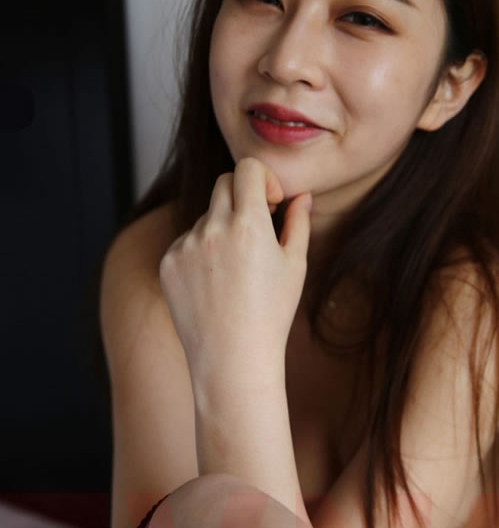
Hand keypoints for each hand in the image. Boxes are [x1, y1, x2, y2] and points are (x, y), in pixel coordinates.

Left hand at [159, 157, 311, 385]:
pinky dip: (201, 252)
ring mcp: (185, 245)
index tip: (270, 202)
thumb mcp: (294, 266)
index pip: (248, 168)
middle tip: (256, 226)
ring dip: (221, 228)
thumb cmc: (271, 314)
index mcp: (248, 224)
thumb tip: (301, 196)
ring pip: (205, 216)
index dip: (262, 178)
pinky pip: (186, 242)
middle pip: (223, 183)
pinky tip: (214, 285)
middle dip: (242, 196)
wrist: (233, 359)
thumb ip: (298, 223)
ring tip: (236, 272)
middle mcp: (212, 228)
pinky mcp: (167, 263)